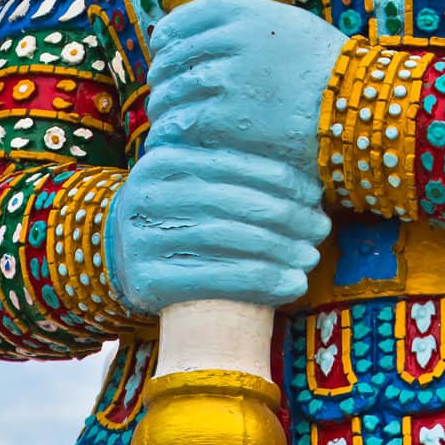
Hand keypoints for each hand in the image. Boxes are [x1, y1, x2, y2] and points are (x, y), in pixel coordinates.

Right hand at [106, 143, 329, 313]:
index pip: (231, 166)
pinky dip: (258, 282)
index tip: (314, 194)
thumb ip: (233, 171)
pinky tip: (289, 285)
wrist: (123, 254)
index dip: (278, 179)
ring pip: (227, 241)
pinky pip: (214, 281)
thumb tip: (310, 180)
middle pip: (232, 204)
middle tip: (320, 228)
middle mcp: (147, 194)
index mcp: (164, 159)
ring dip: (278, 251)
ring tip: (310, 257)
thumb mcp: (194, 178)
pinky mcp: (147, 281)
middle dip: (285, 217)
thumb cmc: (180, 211)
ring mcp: (141, 239)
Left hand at [144, 0, 347, 178]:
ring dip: (163, 103)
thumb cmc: (327, 66)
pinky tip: (170, 136)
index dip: (168, 34)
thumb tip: (203, 35)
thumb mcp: (288, 24)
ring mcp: (229, 78)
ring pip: (174, 89)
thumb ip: (246, 24)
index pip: (185, 18)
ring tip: (163, 114)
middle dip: (162, 72)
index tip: (161, 46)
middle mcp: (232, 39)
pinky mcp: (229, 117)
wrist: (356, 102)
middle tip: (160, 87)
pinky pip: (184, 121)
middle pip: (176, 55)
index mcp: (245, 11)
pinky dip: (172, 129)